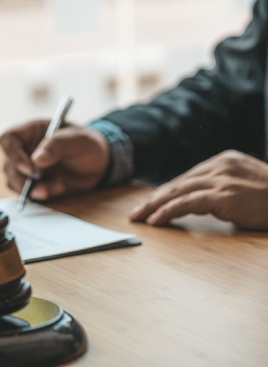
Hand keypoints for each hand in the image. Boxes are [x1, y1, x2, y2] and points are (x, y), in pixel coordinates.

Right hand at [0, 120, 109, 199]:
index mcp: (31, 131)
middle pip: (9, 165)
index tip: (30, 168)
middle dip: (23, 179)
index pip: (8, 139)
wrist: (99, 164)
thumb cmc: (88, 144)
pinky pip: (27, 193)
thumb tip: (37, 159)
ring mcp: (27, 167)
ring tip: (57, 186)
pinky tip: (58, 188)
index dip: (13, 154)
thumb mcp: (78, 140)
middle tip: (43, 186)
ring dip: (33, 189)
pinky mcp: (34, 183)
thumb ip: (57, 145)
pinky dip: (41, 195)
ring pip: (14, 181)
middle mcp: (25, 149)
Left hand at [130, 150, 267, 229]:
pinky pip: (186, 203)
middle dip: (153, 199)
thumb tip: (196, 203)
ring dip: (154, 206)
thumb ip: (222, 190)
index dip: (165, 192)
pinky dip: (168, 212)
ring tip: (139, 218)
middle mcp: (220, 166)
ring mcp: (222, 179)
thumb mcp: (245, 188)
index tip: (149, 204)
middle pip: (177, 183)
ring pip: (177, 191)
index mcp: (224, 161)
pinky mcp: (223, 195)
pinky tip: (156, 221)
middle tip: (136, 213)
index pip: (186, 178)